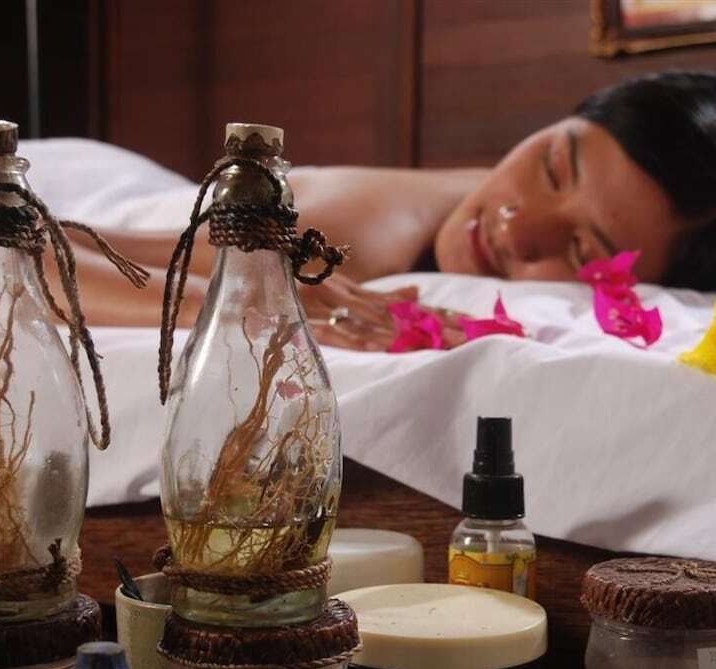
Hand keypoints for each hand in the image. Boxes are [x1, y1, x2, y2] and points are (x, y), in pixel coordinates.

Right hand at [299, 273, 466, 351]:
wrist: (245, 275)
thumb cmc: (292, 285)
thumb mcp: (340, 288)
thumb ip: (377, 294)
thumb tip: (417, 290)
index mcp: (357, 289)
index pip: (406, 305)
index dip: (438, 314)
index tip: (470, 324)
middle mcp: (346, 294)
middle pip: (398, 314)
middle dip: (435, 326)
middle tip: (469, 337)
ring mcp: (327, 305)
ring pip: (373, 321)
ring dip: (406, 334)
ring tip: (438, 345)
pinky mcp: (305, 318)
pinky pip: (334, 330)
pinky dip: (356, 338)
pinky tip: (378, 346)